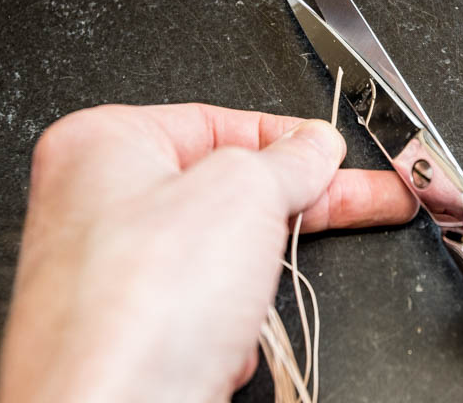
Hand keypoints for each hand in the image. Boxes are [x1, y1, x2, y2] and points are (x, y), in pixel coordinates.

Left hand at [0, 103, 416, 402]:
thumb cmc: (142, 304)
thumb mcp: (243, 193)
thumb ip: (290, 160)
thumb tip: (315, 144)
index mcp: (104, 146)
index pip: (218, 122)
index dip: (288, 138)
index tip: (334, 151)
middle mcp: (96, 206)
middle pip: (225, 188)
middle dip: (295, 205)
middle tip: (366, 198)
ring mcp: (111, 274)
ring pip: (219, 255)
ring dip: (252, 278)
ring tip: (255, 298)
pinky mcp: (132, 332)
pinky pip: (203, 309)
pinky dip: (228, 324)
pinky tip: (227, 340)